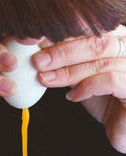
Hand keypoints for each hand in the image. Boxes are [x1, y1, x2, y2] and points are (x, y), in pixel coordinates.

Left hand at [32, 25, 125, 152]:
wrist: (123, 127)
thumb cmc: (103, 100)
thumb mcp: (83, 76)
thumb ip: (70, 63)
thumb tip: (42, 52)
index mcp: (118, 40)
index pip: (91, 29)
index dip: (64, 35)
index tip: (39, 43)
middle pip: (96, 42)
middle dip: (62, 52)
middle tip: (38, 61)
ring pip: (101, 61)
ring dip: (68, 71)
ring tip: (46, 78)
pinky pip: (110, 81)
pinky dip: (86, 87)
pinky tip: (71, 96)